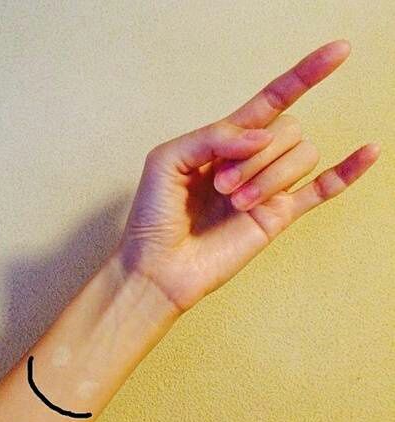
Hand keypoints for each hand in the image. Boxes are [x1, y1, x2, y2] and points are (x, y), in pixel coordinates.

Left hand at [116, 40, 380, 312]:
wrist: (159, 266)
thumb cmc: (154, 215)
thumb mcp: (167, 160)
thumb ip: (213, 136)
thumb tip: (263, 135)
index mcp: (223, 140)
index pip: (270, 101)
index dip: (303, 76)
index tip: (339, 52)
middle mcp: (250, 160)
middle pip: (286, 131)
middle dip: (257, 155)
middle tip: (221, 184)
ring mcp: (266, 188)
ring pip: (301, 157)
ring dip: (270, 176)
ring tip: (235, 201)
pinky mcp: (277, 217)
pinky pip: (321, 190)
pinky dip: (346, 172)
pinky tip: (369, 151)